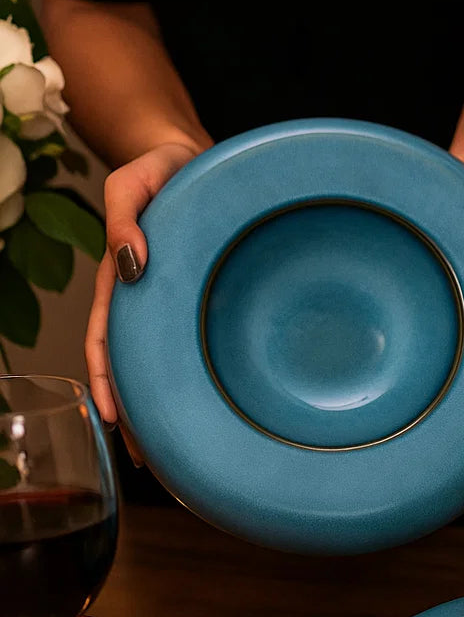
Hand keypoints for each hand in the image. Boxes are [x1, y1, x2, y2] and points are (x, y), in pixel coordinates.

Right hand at [86, 142, 200, 428]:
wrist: (197, 158)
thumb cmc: (163, 168)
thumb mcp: (133, 182)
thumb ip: (123, 217)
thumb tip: (131, 264)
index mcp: (123, 279)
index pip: (107, 339)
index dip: (106, 380)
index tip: (111, 418)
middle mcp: (144, 299)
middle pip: (131, 366)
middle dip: (133, 413)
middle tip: (145, 458)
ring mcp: (171, 303)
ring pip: (160, 364)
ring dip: (159, 407)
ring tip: (170, 452)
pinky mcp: (201, 300)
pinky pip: (192, 346)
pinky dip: (190, 378)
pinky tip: (205, 405)